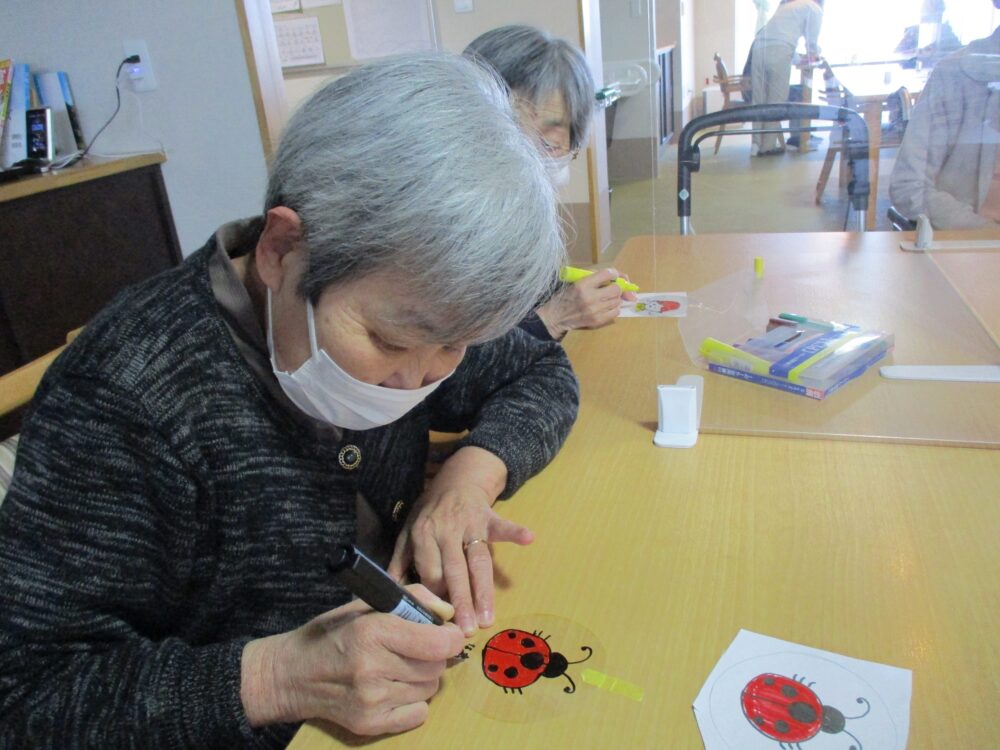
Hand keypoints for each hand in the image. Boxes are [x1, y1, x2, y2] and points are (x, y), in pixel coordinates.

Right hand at [241, 584, 463, 734]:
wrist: (291, 675)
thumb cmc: (331, 633)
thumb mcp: (367, 604)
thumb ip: (412, 599)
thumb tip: (449, 612)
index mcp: (372, 632)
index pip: (437, 643)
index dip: (450, 636)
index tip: (446, 633)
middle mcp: (372, 668)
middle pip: (436, 666)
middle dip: (433, 655)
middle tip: (414, 648)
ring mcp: (371, 700)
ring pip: (429, 689)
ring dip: (422, 677)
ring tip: (397, 667)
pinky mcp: (369, 724)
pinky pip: (418, 713)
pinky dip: (413, 701)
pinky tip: (392, 689)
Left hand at [388, 446, 532, 636]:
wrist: (455, 481)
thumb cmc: (430, 512)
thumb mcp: (408, 531)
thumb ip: (400, 560)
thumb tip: (389, 592)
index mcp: (424, 534)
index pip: (430, 571)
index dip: (435, 595)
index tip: (441, 619)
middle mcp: (447, 530)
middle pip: (455, 571)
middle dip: (460, 601)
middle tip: (465, 630)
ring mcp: (470, 524)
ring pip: (478, 561)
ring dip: (484, 590)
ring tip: (487, 618)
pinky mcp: (489, 518)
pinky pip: (503, 526)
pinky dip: (515, 532)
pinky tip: (528, 538)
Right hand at [536, 268, 635, 338]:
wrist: (556, 317)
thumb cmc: (565, 296)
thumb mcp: (575, 281)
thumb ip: (594, 276)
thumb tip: (617, 276)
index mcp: (582, 284)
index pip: (607, 274)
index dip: (614, 273)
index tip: (612, 276)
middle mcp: (590, 297)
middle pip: (616, 289)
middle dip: (616, 287)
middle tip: (611, 289)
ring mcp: (594, 311)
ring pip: (617, 301)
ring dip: (615, 298)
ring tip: (607, 298)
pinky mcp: (597, 321)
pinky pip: (615, 312)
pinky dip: (614, 308)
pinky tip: (606, 307)